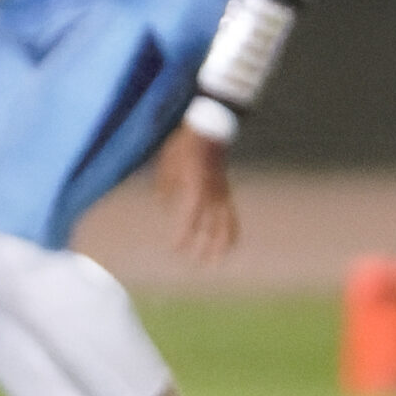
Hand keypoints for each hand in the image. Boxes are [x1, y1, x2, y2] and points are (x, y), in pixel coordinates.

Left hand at [155, 123, 237, 260]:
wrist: (210, 130)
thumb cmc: (183, 146)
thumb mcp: (167, 164)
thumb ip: (166, 186)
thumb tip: (164, 207)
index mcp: (195, 186)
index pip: (190, 217)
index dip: (184, 234)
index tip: (176, 249)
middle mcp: (212, 193)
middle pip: (211, 226)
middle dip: (203, 246)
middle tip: (195, 265)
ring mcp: (221, 193)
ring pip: (225, 224)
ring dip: (221, 245)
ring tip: (215, 263)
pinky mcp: (225, 192)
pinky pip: (231, 215)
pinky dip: (231, 231)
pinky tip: (229, 246)